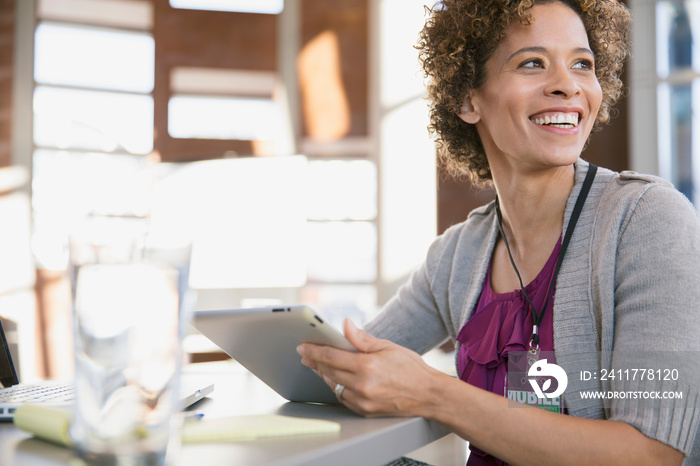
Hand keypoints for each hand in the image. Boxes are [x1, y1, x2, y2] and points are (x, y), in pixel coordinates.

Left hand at [297, 319, 443, 417]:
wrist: (428, 395)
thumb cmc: (410, 368)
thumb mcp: (388, 346)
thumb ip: (362, 338)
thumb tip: (346, 324)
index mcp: (366, 366)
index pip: (331, 357)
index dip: (314, 351)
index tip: (303, 346)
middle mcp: (362, 386)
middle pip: (328, 372)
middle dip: (314, 362)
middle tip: (305, 354)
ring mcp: (362, 401)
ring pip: (333, 386)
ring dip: (324, 375)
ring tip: (318, 365)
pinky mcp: (365, 411)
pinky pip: (343, 398)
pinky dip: (336, 387)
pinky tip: (335, 379)